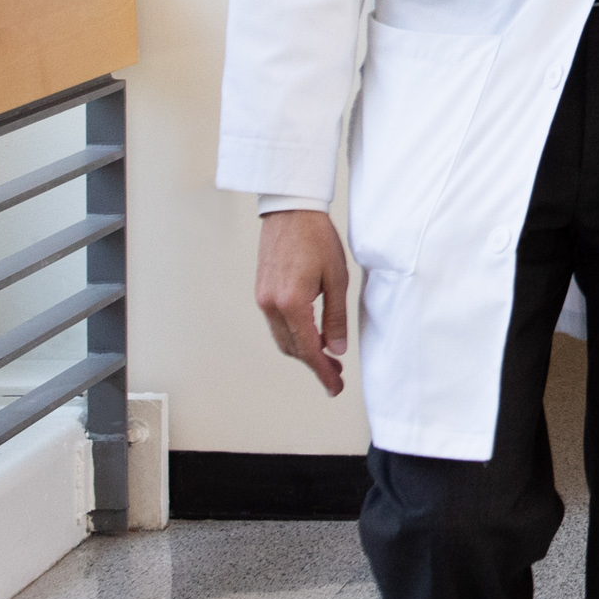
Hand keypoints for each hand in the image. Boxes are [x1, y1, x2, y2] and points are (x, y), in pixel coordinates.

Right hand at [257, 208, 353, 395]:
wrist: (291, 210)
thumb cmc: (317, 238)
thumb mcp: (337, 279)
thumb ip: (336, 318)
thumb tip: (337, 350)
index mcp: (292, 303)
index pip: (308, 349)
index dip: (322, 372)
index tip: (335, 387)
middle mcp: (272, 305)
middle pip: (293, 349)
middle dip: (315, 365)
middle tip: (336, 375)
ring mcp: (263, 298)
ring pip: (282, 339)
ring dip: (303, 351)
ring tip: (327, 357)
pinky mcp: (261, 291)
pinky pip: (276, 324)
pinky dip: (293, 335)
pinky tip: (311, 335)